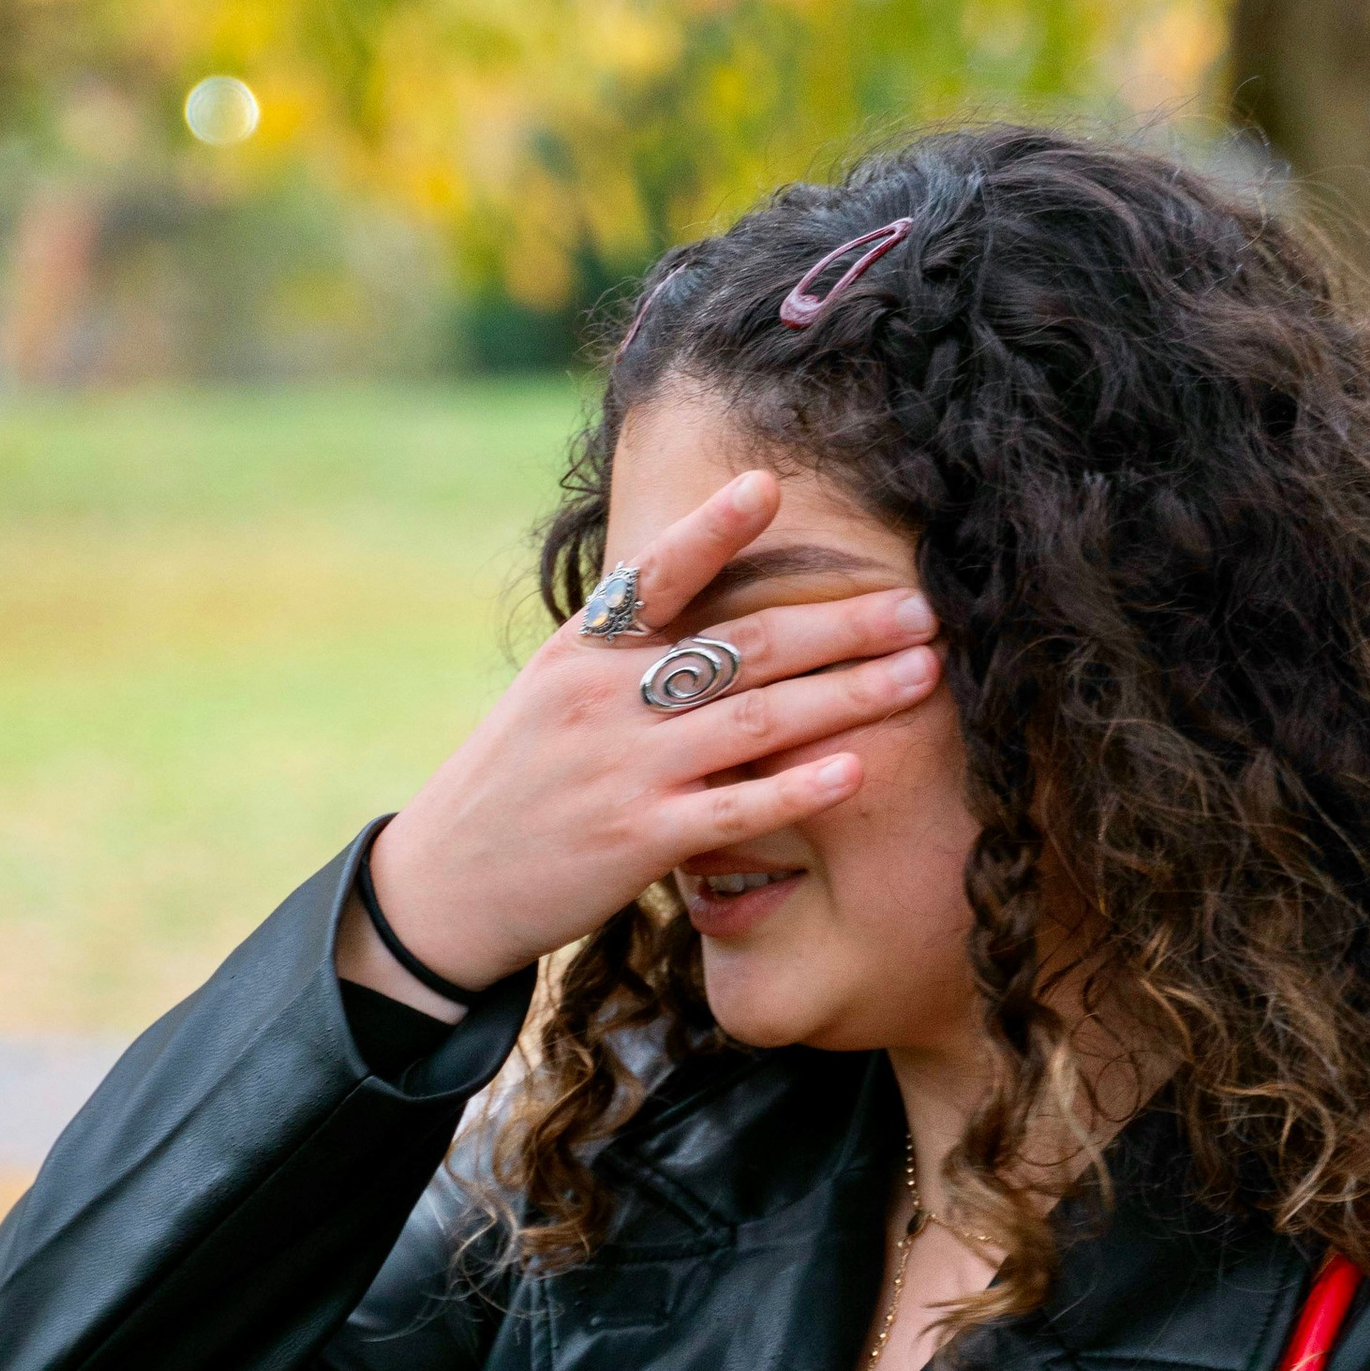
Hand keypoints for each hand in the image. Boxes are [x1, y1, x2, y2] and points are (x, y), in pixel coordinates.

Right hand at [352, 473, 939, 992]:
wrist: (448, 883)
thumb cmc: (521, 780)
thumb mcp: (555, 691)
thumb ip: (629, 648)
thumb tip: (718, 603)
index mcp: (584, 650)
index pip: (655, 575)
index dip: (712, 530)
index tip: (772, 487)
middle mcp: (603, 698)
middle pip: (741, 645)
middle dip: (841, 623)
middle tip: (920, 609)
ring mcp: (622, 769)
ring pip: (755, 718)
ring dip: (848, 693)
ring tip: (921, 674)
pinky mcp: (636, 840)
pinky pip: (735, 808)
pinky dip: (799, 787)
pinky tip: (857, 770)